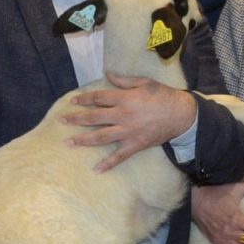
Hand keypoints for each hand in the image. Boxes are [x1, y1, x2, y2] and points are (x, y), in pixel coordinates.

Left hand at [64, 72, 197, 171]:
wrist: (181, 115)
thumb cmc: (163, 95)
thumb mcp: (144, 82)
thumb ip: (124, 80)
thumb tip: (107, 74)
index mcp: (125, 98)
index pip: (98, 98)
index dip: (84, 99)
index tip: (73, 102)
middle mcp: (123, 115)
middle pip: (94, 118)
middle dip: (77, 119)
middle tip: (62, 121)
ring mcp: (128, 132)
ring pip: (101, 136)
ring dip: (84, 140)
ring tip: (69, 142)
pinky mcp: (136, 144)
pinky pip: (119, 156)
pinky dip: (108, 163)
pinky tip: (97, 169)